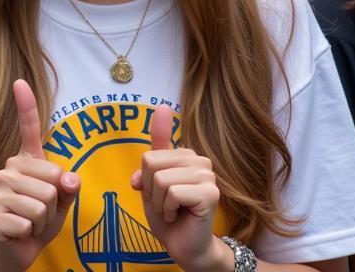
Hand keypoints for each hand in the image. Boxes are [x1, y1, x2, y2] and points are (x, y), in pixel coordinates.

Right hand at [0, 80, 80, 270]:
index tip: (20, 82)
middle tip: (40, 213)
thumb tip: (69, 178)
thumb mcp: (62, 203)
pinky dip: (30, 234)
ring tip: (31, 223)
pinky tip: (20, 233)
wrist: (18, 251)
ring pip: (41, 204)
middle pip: (51, 182)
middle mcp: (7, 169)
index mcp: (25, 161)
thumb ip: (68, 188)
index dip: (25, 105)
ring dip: (43, 222)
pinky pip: (27, 223)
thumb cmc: (40, 220)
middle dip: (54, 205)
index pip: (27, 129)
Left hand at [131, 105, 223, 271]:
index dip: (144, 178)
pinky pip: (171, 192)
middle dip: (150, 190)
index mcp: (186, 155)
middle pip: (152, 164)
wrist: (183, 246)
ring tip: (172, 210)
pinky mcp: (210, 193)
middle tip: (165, 204)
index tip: (153, 191)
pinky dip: (168, 209)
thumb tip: (163, 107)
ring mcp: (208, 176)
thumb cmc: (168, 213)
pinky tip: (180, 216)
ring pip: (160, 179)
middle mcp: (200, 160)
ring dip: (159, 202)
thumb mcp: (152, 179)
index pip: (149, 156)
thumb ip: (154, 148)